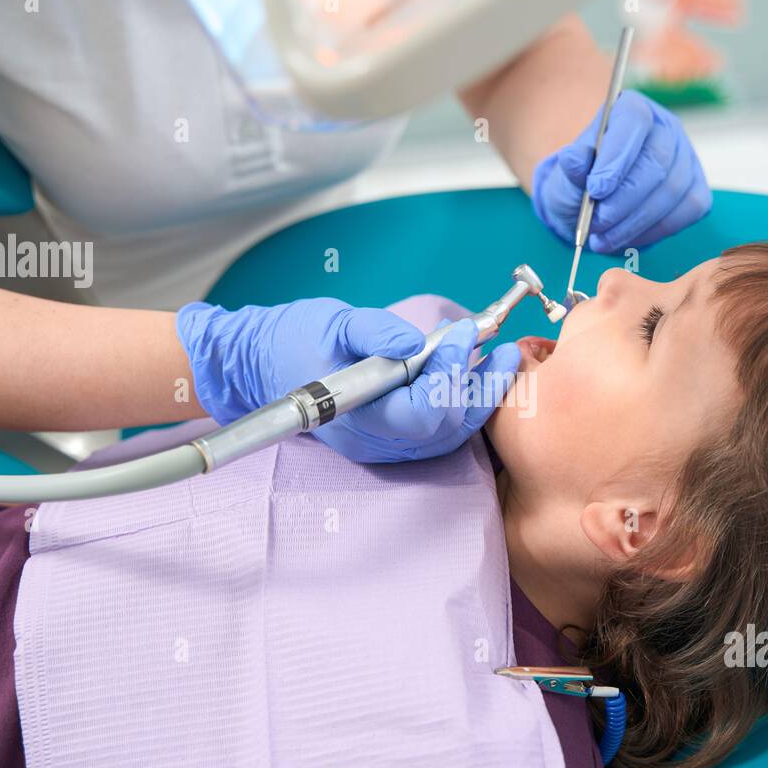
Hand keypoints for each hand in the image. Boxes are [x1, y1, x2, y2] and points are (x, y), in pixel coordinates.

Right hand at [176, 299, 520, 463]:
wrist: (263, 364)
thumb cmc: (293, 340)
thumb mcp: (333, 322)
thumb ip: (374, 331)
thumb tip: (416, 341)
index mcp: (357, 416)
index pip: (421, 412)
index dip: (447, 375)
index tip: (461, 332)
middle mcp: (375, 442)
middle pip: (445, 430)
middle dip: (480, 389)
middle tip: (505, 350)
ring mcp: (384, 445)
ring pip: (448, 436)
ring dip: (480, 399)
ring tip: (502, 361)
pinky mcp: (391, 436)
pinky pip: (438, 432)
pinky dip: (463, 405)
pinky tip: (476, 375)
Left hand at [532, 90, 711, 253]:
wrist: (594, 207)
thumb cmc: (580, 185)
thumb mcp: (565, 176)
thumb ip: (570, 168)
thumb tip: (574, 158)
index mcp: (631, 109)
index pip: (634, 121)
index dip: (617, 156)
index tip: (596, 190)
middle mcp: (666, 128)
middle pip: (656, 160)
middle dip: (623, 200)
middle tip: (596, 224)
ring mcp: (686, 158)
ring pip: (672, 190)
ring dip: (635, 222)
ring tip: (603, 238)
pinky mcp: (696, 190)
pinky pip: (688, 210)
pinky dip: (655, 231)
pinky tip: (629, 238)